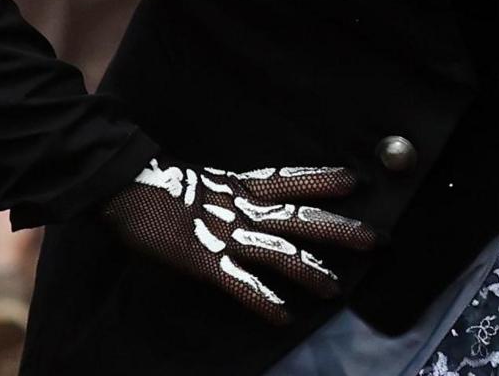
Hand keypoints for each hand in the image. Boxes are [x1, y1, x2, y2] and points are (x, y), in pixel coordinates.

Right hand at [99, 158, 375, 321]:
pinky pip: (242, 284)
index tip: (355, 180)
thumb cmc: (155, 184)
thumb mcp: (200, 181)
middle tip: (376, 238)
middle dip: (339, 229)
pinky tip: (284, 318)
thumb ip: (224, 193)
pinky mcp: (206, 261)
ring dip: (312, 271)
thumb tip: (238, 199)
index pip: (290, 180)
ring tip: (337, 288)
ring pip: (281, 253)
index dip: (322, 179)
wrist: (122, 186)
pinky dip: (264, 301)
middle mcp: (241, 207)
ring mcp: (226, 234)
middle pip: (301, 217)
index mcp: (238, 186)